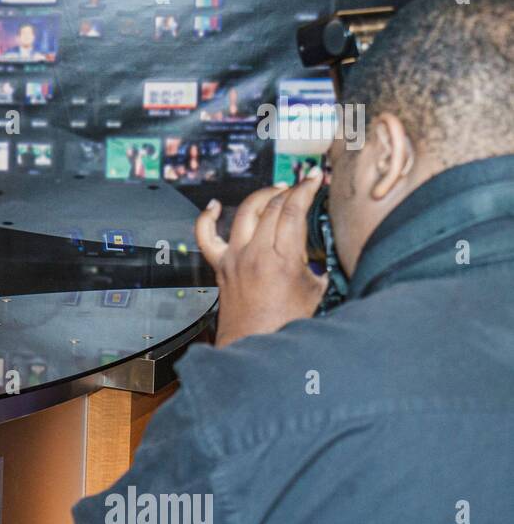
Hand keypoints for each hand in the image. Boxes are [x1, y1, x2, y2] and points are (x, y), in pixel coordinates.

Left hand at [195, 172, 328, 347]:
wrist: (255, 344)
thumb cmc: (286, 322)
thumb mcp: (315, 290)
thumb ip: (317, 263)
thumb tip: (318, 247)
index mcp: (282, 257)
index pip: (294, 210)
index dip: (305, 189)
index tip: (313, 179)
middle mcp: (255, 252)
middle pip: (272, 206)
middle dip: (289, 190)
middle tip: (300, 185)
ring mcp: (234, 257)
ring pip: (244, 212)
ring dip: (261, 196)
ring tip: (275, 191)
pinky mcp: (219, 265)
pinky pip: (205, 236)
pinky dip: (206, 218)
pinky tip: (213, 206)